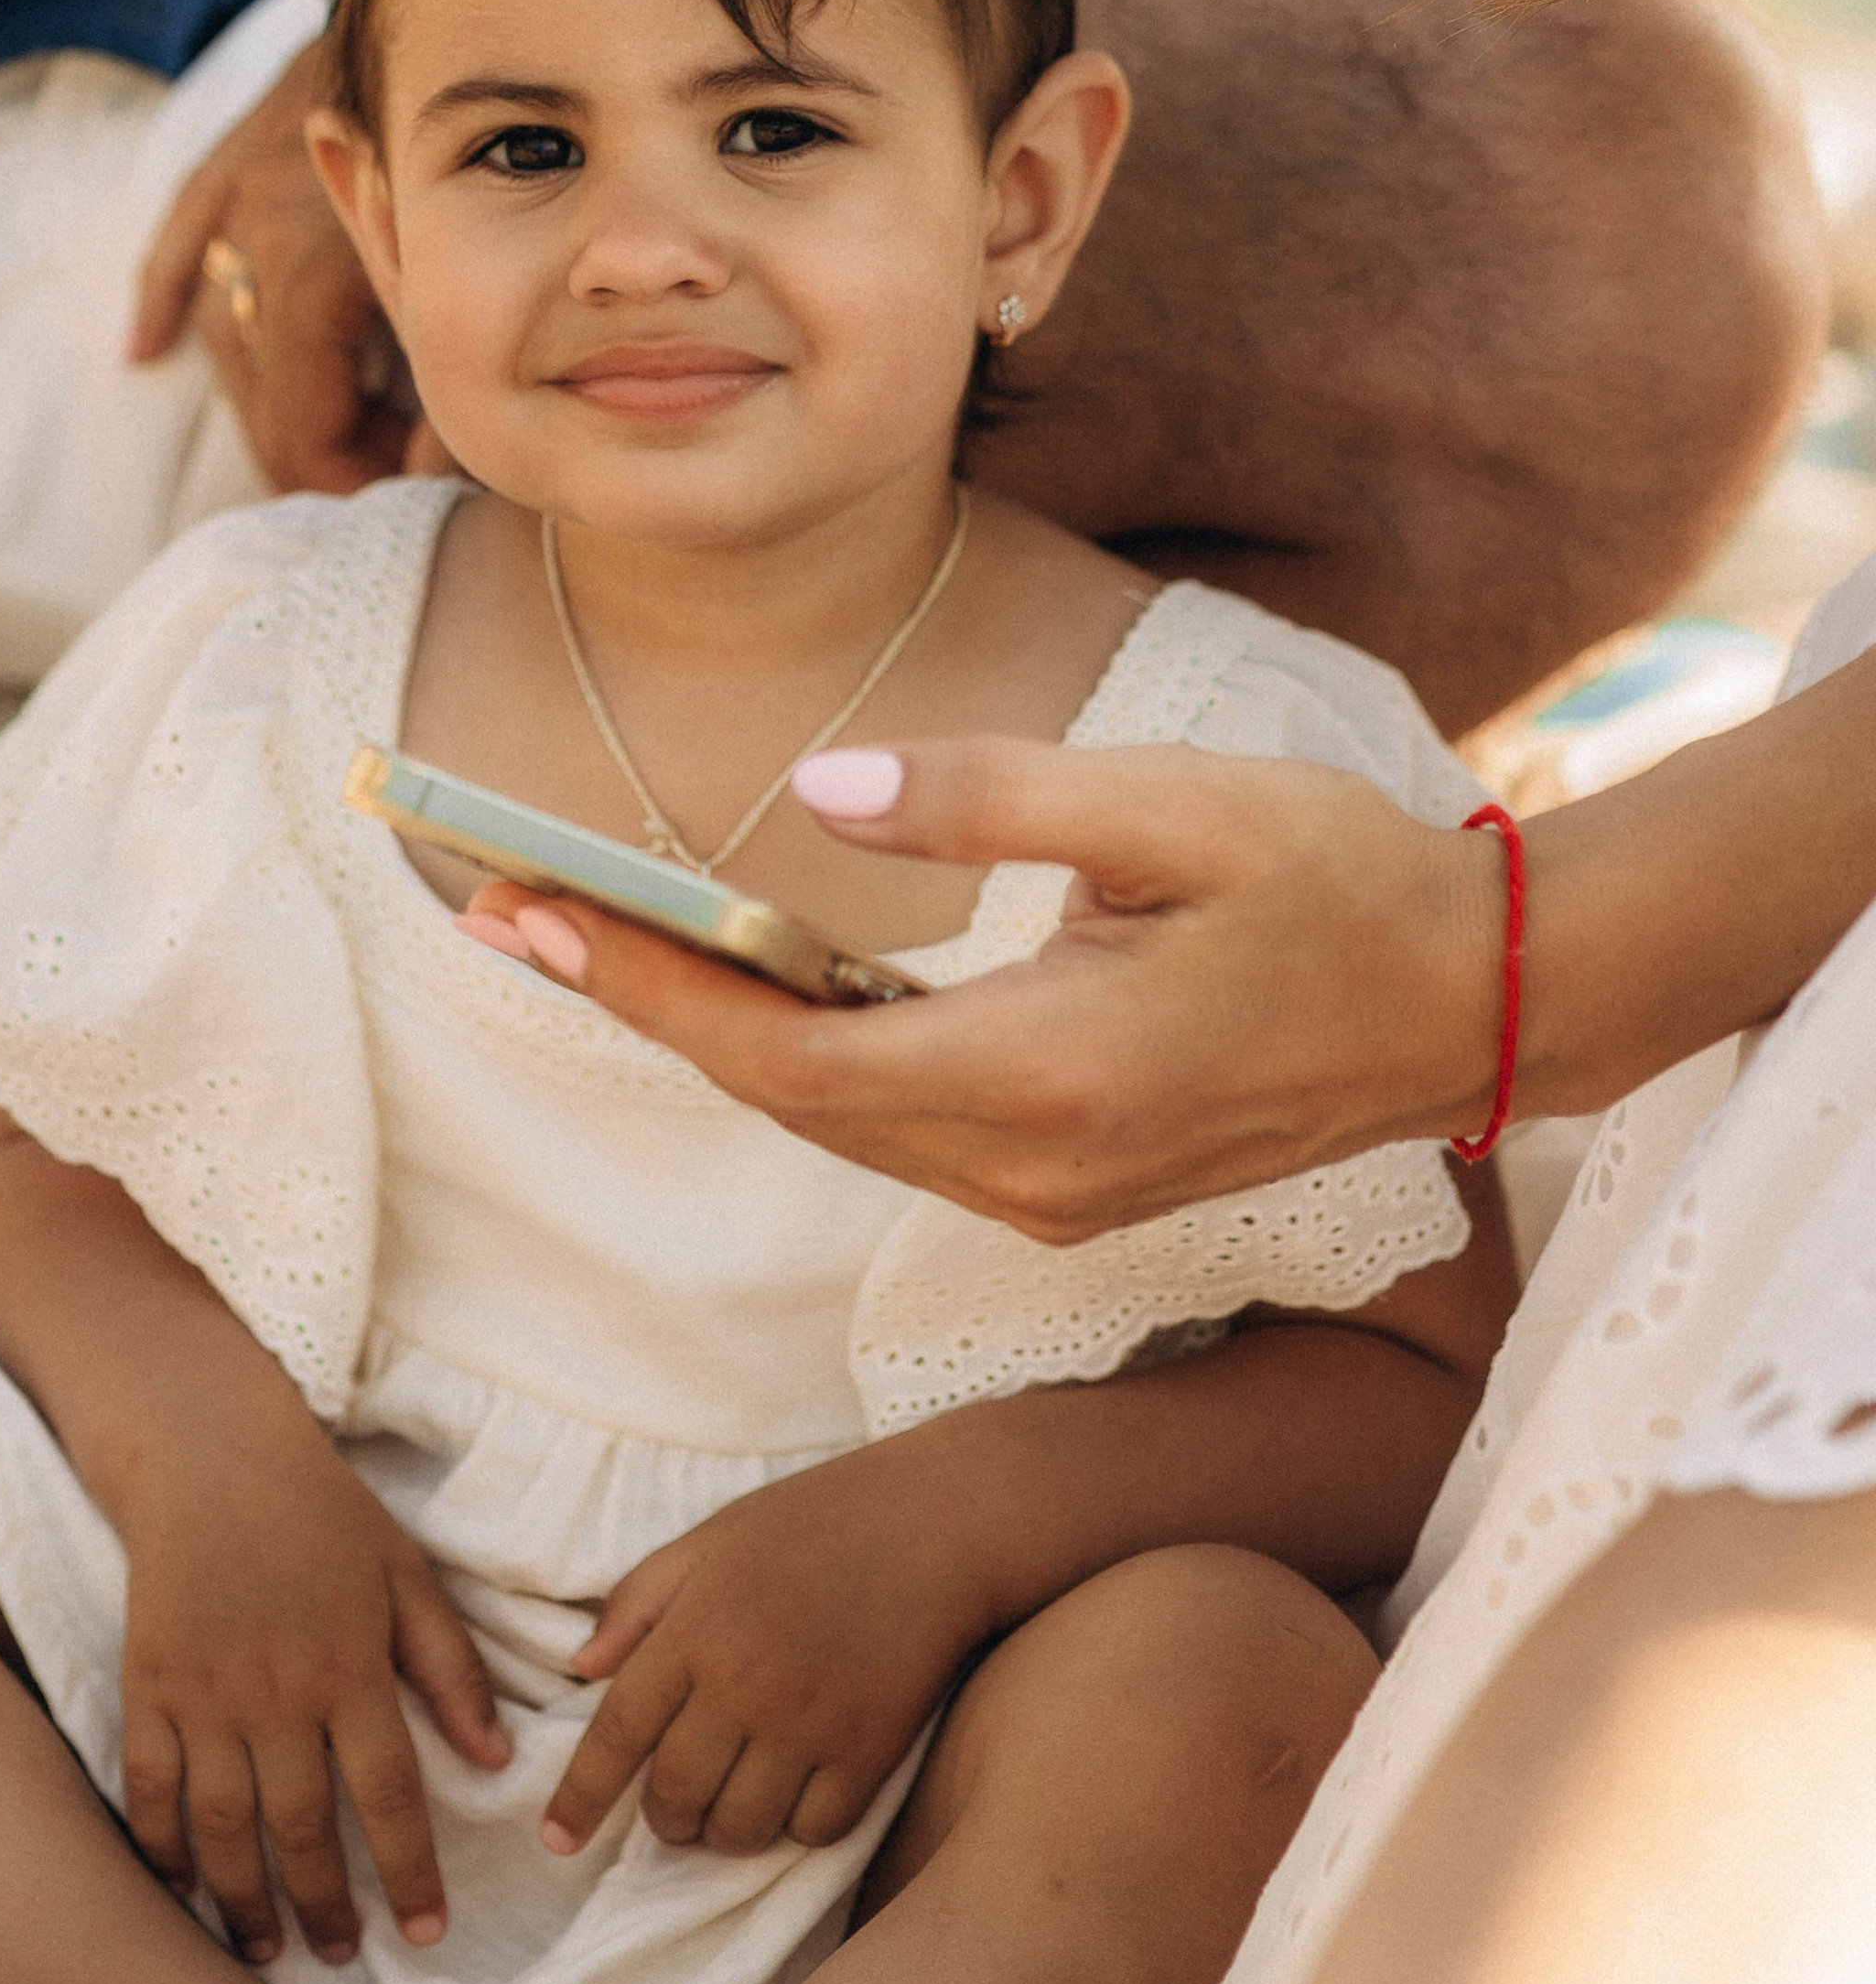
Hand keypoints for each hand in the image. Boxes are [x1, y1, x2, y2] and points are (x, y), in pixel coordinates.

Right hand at [116, 1416, 508, 1968]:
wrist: (210, 1454)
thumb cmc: (322, 1512)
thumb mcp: (406, 1573)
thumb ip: (451, 1666)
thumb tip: (495, 1756)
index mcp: (350, 1663)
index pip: (389, 1792)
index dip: (409, 1871)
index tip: (427, 1931)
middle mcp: (278, 1689)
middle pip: (302, 1826)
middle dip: (324, 1905)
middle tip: (342, 1955)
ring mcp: (205, 1692)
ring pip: (225, 1824)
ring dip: (246, 1898)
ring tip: (266, 1945)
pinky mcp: (148, 1685)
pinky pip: (151, 1788)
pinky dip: (162, 1848)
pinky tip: (184, 1887)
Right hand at [130, 39, 439, 492]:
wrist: (448, 2)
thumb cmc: (475, 134)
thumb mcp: (470, 273)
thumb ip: (454, 375)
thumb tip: (443, 469)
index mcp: (311, 276)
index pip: (301, 428)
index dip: (350, 480)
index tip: (402, 491)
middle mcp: (254, 241)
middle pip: (260, 393)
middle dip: (319, 448)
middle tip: (382, 474)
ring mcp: (231, 201)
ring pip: (220, 332)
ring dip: (266, 394)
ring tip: (326, 434)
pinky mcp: (224, 161)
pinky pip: (173, 245)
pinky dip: (157, 303)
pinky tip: (143, 351)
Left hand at [468, 739, 1503, 1245]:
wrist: (1472, 1003)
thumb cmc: (1336, 878)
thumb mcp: (1173, 805)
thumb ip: (985, 798)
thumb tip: (809, 785)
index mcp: (1052, 1076)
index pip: (791, 1055)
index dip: (649, 992)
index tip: (523, 916)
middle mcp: (1035, 1171)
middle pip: (789, 1098)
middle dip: (646, 1003)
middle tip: (510, 905)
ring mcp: (1053, 1199)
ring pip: (837, 1122)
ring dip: (717, 1032)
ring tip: (594, 933)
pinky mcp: (1070, 1188)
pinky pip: (900, 1129)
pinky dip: (810, 1056)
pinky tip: (757, 979)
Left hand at [543, 1446, 995, 1861]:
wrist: (939, 1521)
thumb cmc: (818, 1520)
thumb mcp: (714, 1537)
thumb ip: (640, 1600)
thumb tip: (581, 1668)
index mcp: (697, 1626)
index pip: (617, 1733)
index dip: (580, 1797)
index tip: (556, 1841)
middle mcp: (745, 1683)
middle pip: (674, 1796)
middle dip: (664, 1818)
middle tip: (673, 1805)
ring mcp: (809, 1723)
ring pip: (739, 1828)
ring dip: (724, 1831)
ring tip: (733, 1801)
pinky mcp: (868, 1751)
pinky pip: (812, 1831)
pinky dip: (795, 1826)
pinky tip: (796, 1792)